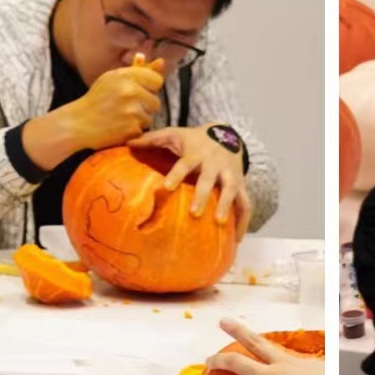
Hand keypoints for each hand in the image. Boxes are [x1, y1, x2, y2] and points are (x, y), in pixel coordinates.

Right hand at [59, 62, 163, 150]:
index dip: (150, 87)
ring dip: (139, 119)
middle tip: (125, 107)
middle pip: (156, 101)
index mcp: (125, 75)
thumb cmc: (97, 99)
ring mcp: (131, 110)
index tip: (139, 91)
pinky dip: (133, 130)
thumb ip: (138, 71)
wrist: (78, 123)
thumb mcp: (113, 79)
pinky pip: (143, 129)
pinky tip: (119, 126)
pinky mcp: (131, 128)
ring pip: (150, 116)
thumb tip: (161, 61)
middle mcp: (129, 91)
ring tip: (120, 117)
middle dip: (144, 106)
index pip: (157, 80)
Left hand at [131, 126, 249, 225]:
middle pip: (209, 180)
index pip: (185, 164)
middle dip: (203, 195)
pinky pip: (246, 204)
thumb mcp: (175, 134)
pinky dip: (244, 221)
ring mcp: (231, 175)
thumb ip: (153, 139)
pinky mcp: (242, 185)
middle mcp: (215, 164)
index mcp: (196, 154)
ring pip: (231, 191)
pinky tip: (236, 240)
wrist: (227, 135)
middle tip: (194, 213)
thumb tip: (128, 143)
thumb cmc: (194, 140)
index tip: (166, 187)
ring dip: (226, 207)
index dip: (176, 175)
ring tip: (220, 224)